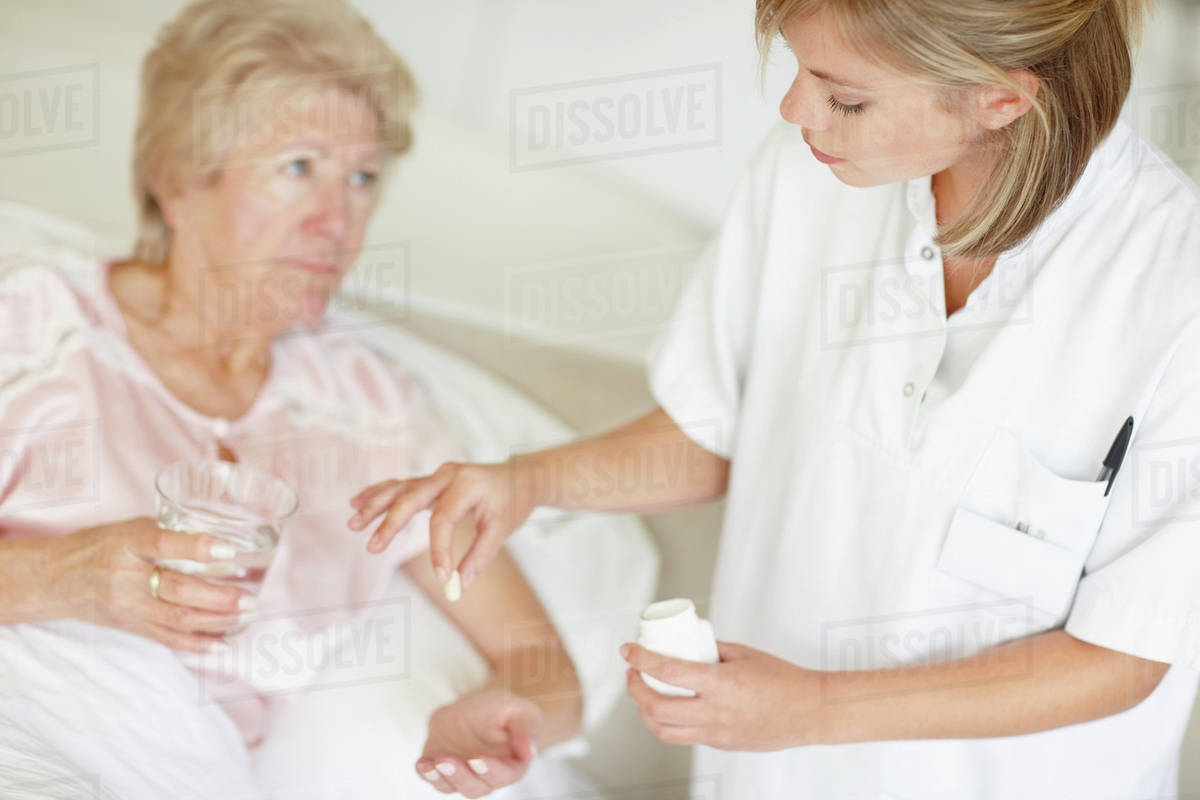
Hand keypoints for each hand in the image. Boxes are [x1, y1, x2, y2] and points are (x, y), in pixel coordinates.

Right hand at [44, 517, 253, 652]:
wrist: (53, 579)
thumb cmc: (98, 545)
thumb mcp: (130, 528)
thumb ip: (169, 534)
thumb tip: (220, 546)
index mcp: (128, 543)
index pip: (164, 545)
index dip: (197, 547)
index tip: (230, 549)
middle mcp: (126, 576)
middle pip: (178, 590)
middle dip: (219, 597)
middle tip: (251, 599)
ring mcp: (127, 605)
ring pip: (177, 618)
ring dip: (217, 621)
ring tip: (247, 616)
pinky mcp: (129, 625)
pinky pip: (167, 638)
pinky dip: (197, 643)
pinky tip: (223, 644)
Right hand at [347, 460, 535, 588]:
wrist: (519, 477)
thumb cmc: (511, 501)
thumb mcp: (503, 529)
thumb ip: (479, 557)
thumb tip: (459, 586)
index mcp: (468, 484)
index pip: (444, 518)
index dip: (439, 549)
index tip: (442, 576)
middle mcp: (448, 475)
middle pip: (412, 497)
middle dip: (390, 522)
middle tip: (373, 547)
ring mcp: (437, 475)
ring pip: (400, 488)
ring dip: (376, 505)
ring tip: (353, 522)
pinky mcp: (430, 481)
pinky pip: (400, 485)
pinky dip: (379, 493)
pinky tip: (356, 502)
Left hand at [415, 687, 540, 796]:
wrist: (483, 707)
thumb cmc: (508, 712)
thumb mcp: (522, 712)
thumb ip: (526, 730)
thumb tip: (529, 754)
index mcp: (510, 767)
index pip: (502, 775)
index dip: (490, 771)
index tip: (479, 759)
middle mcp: (485, 777)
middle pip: (473, 787)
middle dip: (459, 776)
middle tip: (447, 760)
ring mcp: (460, 773)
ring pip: (450, 786)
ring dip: (440, 778)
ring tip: (431, 763)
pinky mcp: (440, 765)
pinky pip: (431, 776)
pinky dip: (425, 773)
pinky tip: (422, 764)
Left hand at [620, 640, 824, 750]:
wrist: (810, 711)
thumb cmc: (783, 679)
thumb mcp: (744, 654)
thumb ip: (712, 649)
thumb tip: (686, 642)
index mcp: (722, 683)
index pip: (667, 672)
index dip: (640, 659)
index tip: (628, 649)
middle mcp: (716, 712)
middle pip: (656, 708)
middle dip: (634, 689)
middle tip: (632, 672)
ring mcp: (718, 733)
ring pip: (664, 730)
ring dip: (645, 711)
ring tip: (643, 693)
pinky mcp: (722, 745)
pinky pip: (685, 737)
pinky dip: (667, 723)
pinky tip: (666, 709)